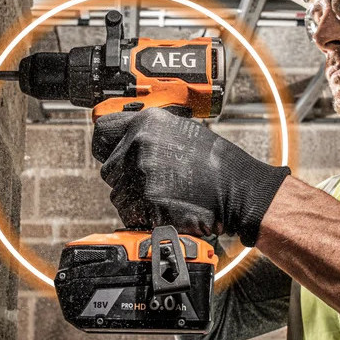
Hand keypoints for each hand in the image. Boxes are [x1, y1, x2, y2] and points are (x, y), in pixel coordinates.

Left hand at [91, 108, 290, 245]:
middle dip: (126, 178)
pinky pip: (129, 215)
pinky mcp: (146, 203)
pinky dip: (143, 217)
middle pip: (109, 169)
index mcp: (147, 122)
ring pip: (118, 195)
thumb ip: (149, 134)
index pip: (102, 132)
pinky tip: (166, 209)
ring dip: (135, 200)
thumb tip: (125, 141)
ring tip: (166, 196)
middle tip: (154, 182)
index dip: (105, 146)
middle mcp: (139, 145)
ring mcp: (141, 175)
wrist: (238, 190)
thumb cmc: (216, 163)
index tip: (109, 153)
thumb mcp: (182, 130)